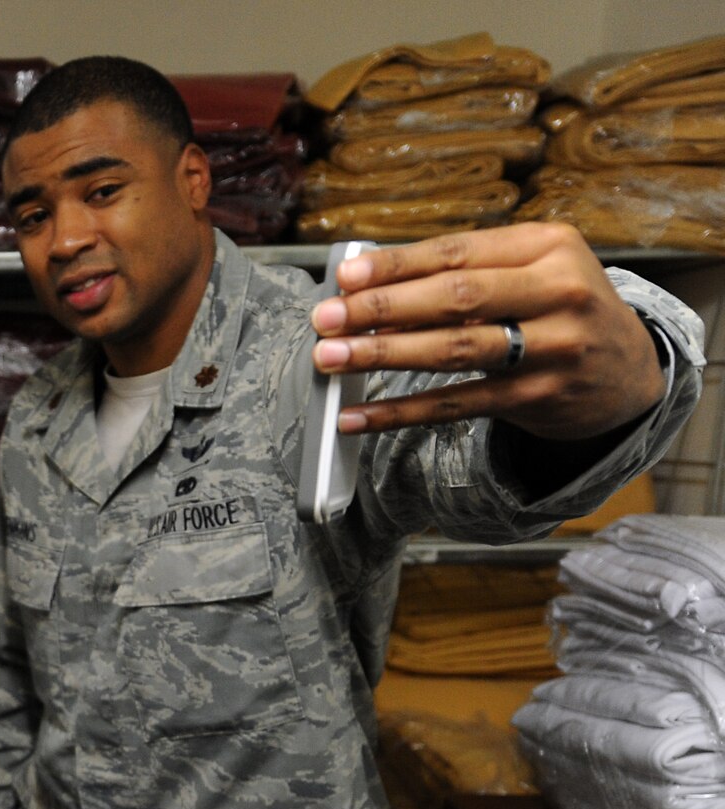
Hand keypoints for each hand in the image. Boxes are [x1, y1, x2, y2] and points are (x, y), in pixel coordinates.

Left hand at [310, 222, 664, 440]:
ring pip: (453, 351)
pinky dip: (401, 412)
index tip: (346, 276)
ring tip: (330, 358)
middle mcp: (558, 292)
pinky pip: (456, 405)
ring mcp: (552, 348)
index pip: (459, 252)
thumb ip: (463, 274)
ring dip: (383, 355)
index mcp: (550, 246)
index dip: (397, 265)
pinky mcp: (537, 397)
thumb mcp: (530, 270)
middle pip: (455, 298)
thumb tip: (371, 292)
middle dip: (382, 308)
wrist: (628, 370)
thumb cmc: (558, 307)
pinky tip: (358, 416)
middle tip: (325, 318)